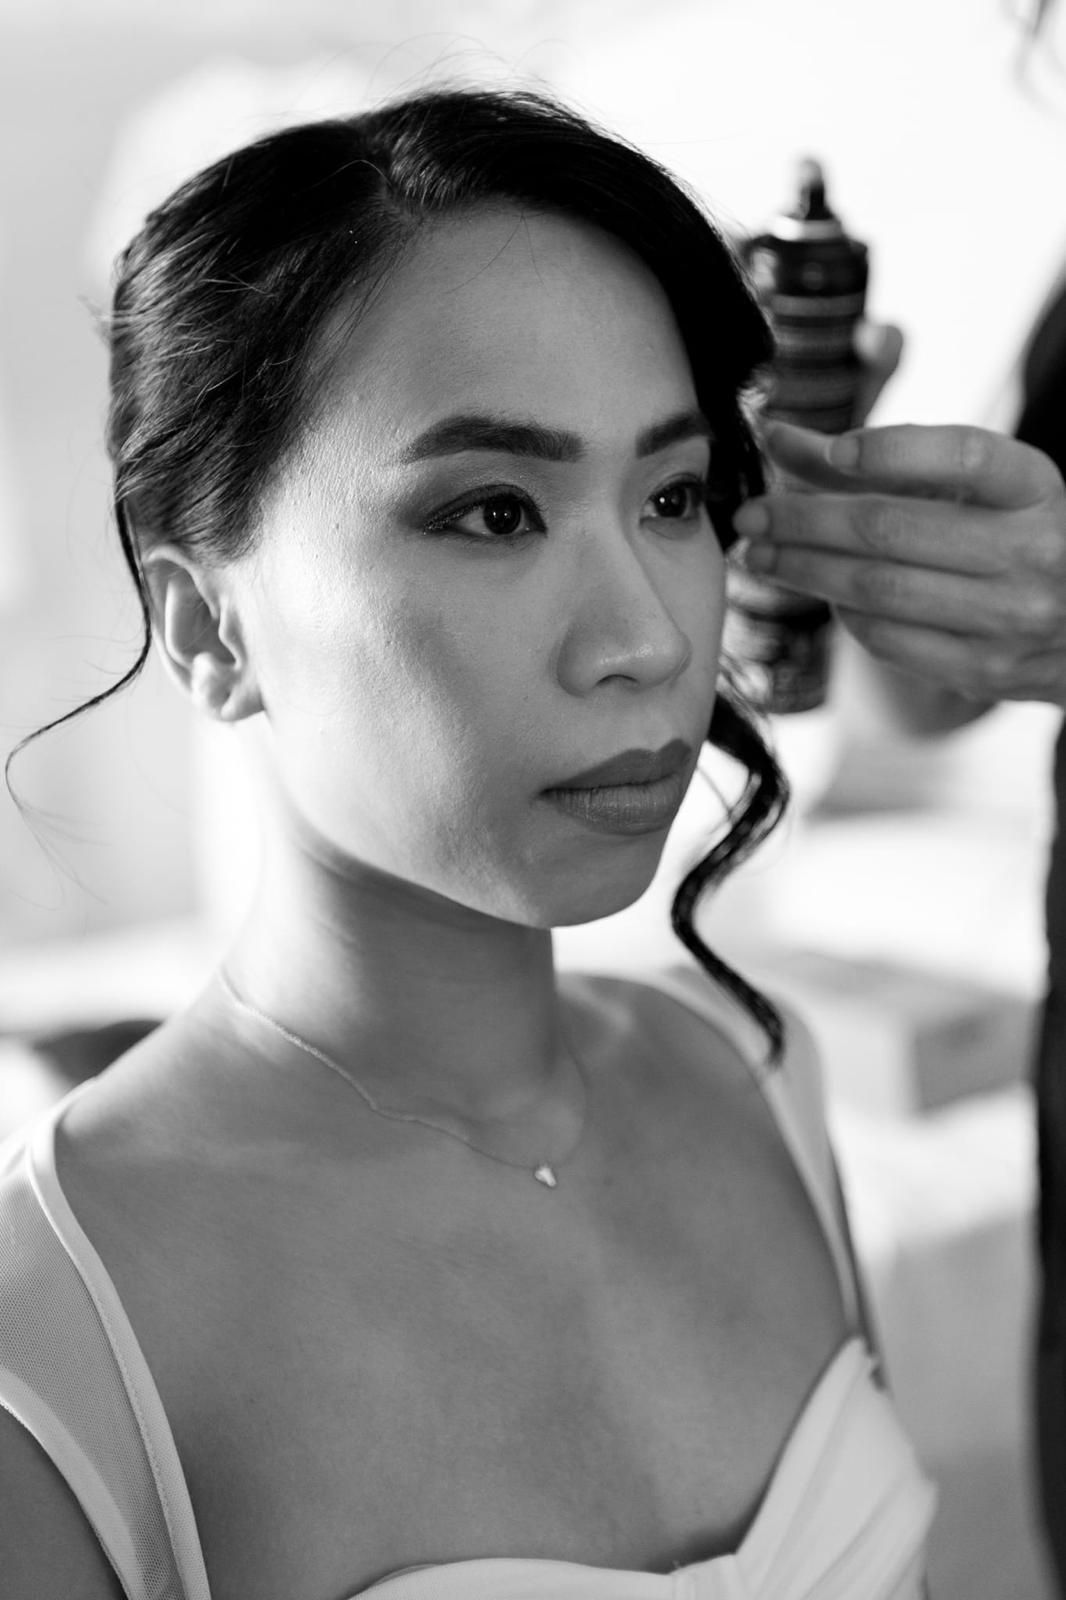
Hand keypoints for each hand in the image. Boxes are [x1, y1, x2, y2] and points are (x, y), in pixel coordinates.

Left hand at [732, 421, 1065, 707]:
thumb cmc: (1013, 538)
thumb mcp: (971, 489)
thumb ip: (876, 459)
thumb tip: (775, 438)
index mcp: (1034, 488)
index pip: (963, 455)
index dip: (890, 449)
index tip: (831, 450)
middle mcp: (1032, 550)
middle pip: (891, 529)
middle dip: (803, 520)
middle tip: (751, 515)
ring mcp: (1011, 618)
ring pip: (878, 590)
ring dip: (805, 571)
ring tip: (762, 556)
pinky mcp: (986, 670)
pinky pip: (888, 640)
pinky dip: (844, 613)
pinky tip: (822, 594)